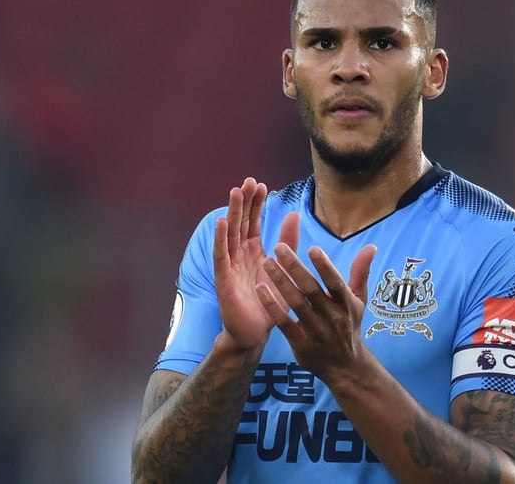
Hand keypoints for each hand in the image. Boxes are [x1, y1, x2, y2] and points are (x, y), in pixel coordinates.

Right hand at [213, 177, 298, 351]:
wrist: (255, 333)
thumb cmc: (269, 302)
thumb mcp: (284, 268)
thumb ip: (288, 242)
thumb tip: (294, 213)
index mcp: (254, 251)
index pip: (253, 222)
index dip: (255, 204)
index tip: (260, 184)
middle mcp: (239, 255)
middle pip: (240, 223)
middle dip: (244, 202)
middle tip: (248, 181)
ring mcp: (230, 266)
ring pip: (230, 234)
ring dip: (232, 213)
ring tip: (235, 192)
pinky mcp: (224, 279)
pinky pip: (221, 256)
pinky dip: (220, 238)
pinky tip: (222, 222)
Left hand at [256, 242, 376, 382]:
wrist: (345, 367)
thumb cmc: (349, 326)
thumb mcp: (359, 300)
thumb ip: (361, 272)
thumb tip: (371, 246)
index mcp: (346, 304)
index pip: (335, 283)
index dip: (325, 266)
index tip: (312, 248)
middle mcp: (331, 316)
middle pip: (311, 289)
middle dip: (295, 267)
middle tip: (279, 247)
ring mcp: (315, 330)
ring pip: (295, 303)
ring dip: (280, 281)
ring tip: (267, 262)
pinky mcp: (300, 342)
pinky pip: (283, 322)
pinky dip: (271, 306)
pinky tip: (260, 289)